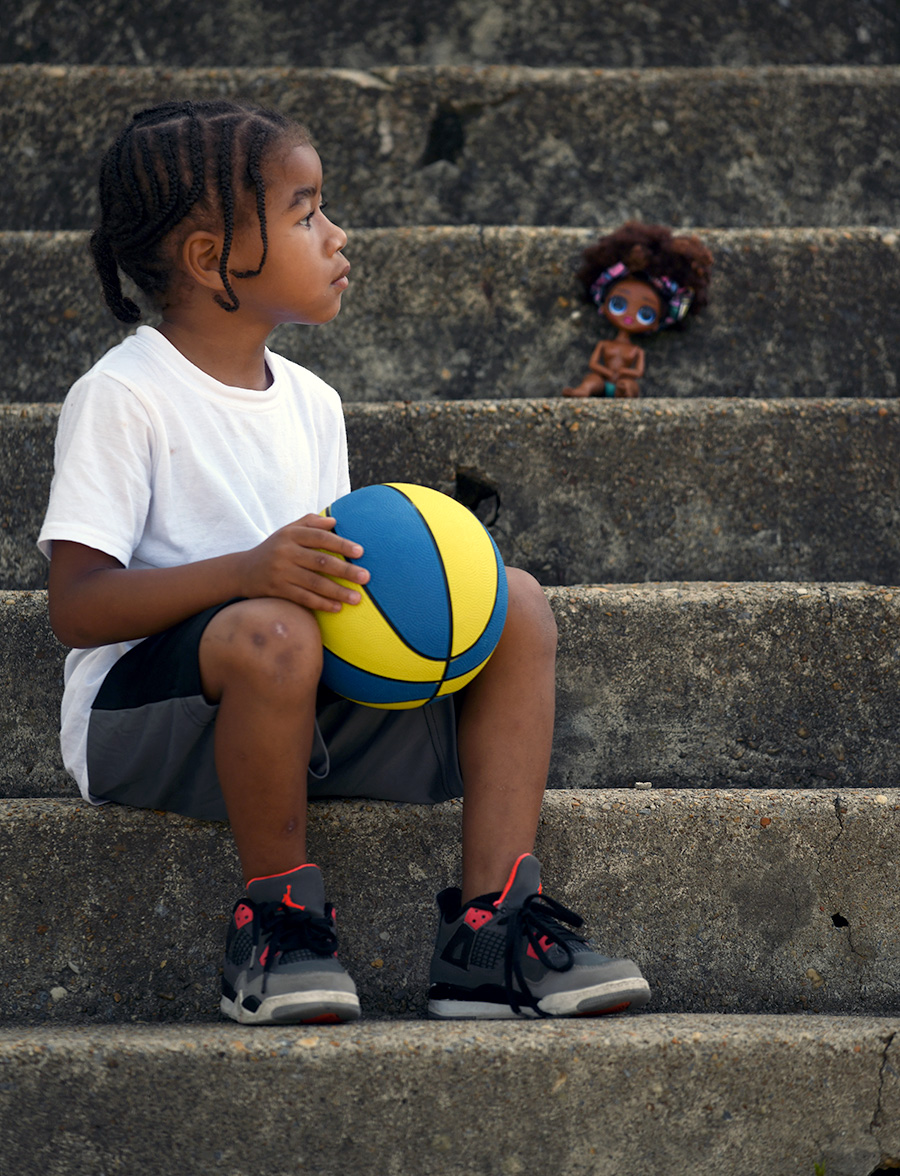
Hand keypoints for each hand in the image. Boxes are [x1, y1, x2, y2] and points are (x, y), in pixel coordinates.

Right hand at [237, 514, 369, 611]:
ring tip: (357, 598)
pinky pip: (303, 598)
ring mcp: (281, 572)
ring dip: (338, 591)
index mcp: (290, 535)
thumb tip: (335, 521)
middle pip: (321, 562)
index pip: (320, 537)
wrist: (243, 571)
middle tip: (366, 577)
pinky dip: (321, 604)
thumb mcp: (287, 531)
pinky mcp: (277, 590)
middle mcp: (285, 552)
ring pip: (314, 583)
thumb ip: (310, 523)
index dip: (341, 544)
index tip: (360, 552)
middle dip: (345, 570)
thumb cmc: (275, 548)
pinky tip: (338, 608)